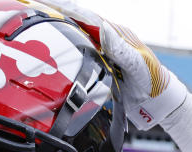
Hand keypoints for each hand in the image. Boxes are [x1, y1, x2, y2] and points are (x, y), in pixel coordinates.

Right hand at [44, 1, 185, 129]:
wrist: (157, 101)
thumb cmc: (153, 82)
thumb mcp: (138, 65)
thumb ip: (121, 49)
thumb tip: (104, 29)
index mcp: (118, 35)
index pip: (88, 18)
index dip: (67, 9)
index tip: (48, 3)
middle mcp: (109, 39)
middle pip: (79, 22)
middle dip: (58, 13)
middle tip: (35, 7)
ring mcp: (104, 51)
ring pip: (78, 35)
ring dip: (59, 27)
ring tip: (38, 21)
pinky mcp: (100, 64)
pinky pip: (80, 52)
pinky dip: (66, 46)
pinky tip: (53, 46)